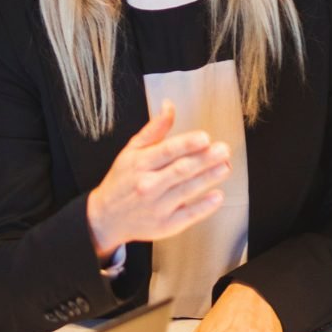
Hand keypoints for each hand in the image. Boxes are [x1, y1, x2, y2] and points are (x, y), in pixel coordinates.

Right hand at [86, 100, 229, 258]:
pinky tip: (217, 196)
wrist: (107, 219)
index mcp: (140, 164)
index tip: (205, 138)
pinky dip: (205, 206)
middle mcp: (148, 185)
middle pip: (181, 170)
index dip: (187, 144)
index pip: (167, 151)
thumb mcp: (131, 151)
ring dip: (209, 178)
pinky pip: (189, 215)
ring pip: (187, 190)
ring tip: (225, 167)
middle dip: (205, 159)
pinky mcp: (165, 225)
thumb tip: (169, 106)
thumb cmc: (122, 182)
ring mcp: (157, 207)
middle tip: (223, 150)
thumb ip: (154, 130)